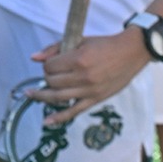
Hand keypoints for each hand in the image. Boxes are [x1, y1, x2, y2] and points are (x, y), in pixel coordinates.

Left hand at [28, 28, 149, 123]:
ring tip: (31, 94)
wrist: (130, 53)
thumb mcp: (79, 40)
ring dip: (43, 96)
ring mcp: (89, 90)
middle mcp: (83, 77)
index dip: (46, 64)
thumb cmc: (105, 45)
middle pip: (52, 82)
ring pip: (58, 97)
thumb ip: (54, 48)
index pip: (50, 67)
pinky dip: (59, 117)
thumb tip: (34, 58)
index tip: (50, 62)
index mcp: (78, 59)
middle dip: (46, 77)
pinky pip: (74, 111)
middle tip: (50, 74)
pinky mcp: (96, 100)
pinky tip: (47, 121)